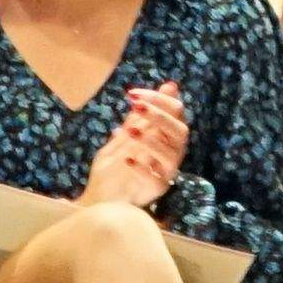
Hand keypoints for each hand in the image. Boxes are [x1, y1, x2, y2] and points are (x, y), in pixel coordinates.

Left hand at [80, 83, 188, 209]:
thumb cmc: (116, 164)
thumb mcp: (126, 135)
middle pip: (180, 131)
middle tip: (137, 106)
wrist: (102, 197)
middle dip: (160, 115)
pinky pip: (156, 178)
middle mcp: (173, 152)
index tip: (132, 94)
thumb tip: (169, 85)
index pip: (176, 111)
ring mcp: (166, 171)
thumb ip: (143, 115)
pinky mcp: (157, 189)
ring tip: (130, 131)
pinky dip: (143, 167)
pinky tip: (127, 159)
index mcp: (168, 135)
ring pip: (172, 154)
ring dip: (152, 140)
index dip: (158, 99)